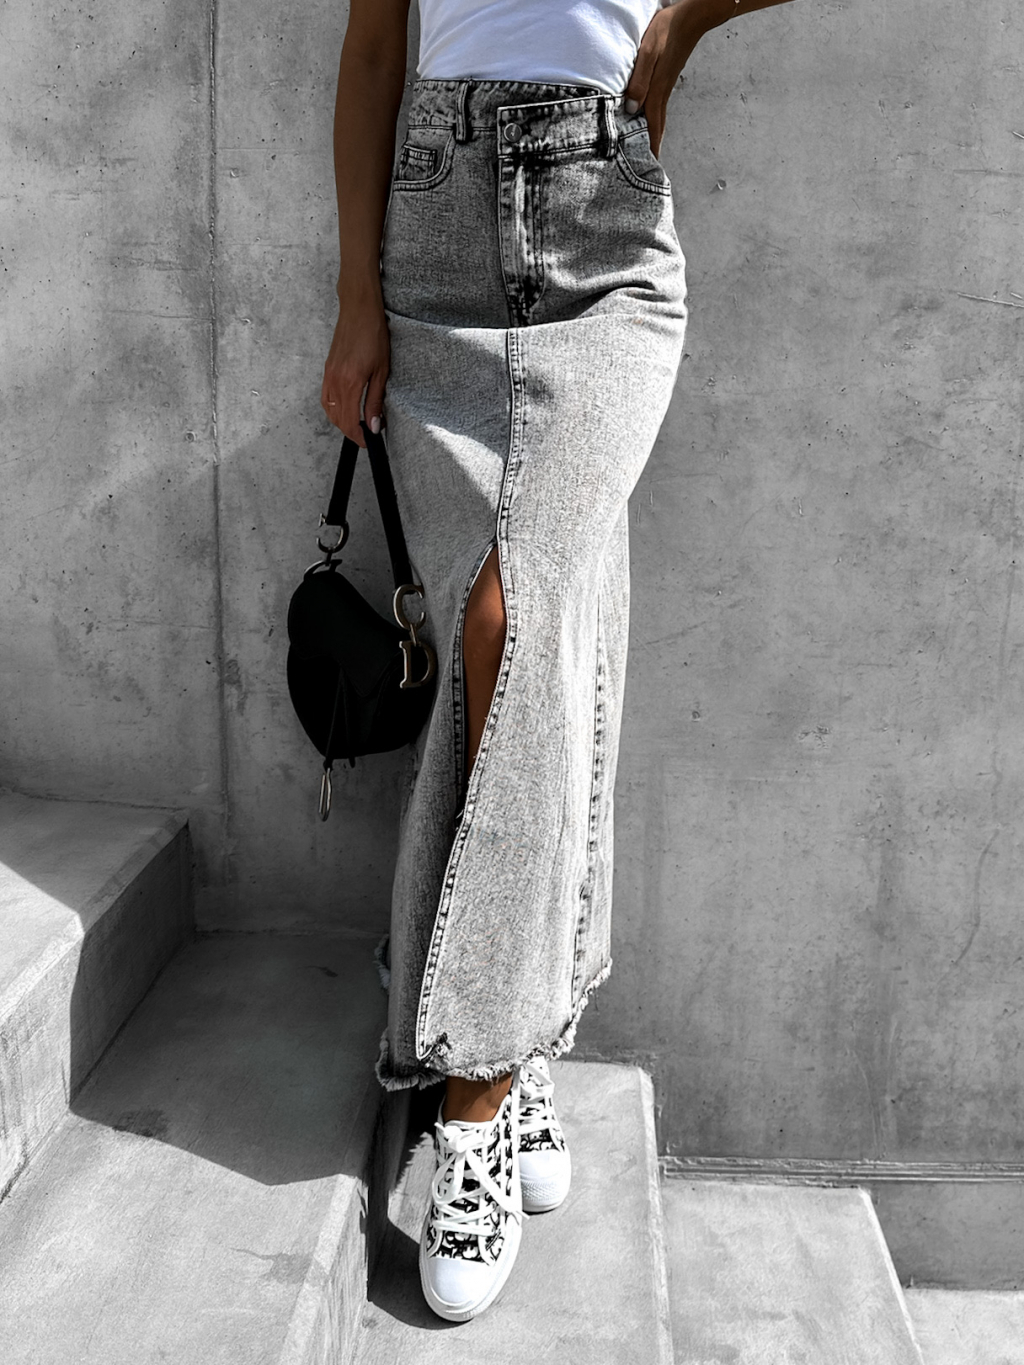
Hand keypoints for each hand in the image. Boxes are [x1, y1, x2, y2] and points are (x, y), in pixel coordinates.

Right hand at [321, 283, 389, 445]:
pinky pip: (325, 396)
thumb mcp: (382, 371)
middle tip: (365, 435)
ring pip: (329, 409)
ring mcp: (328, 374)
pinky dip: (333, 408)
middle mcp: (335, 381)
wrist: (359, 309)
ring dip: (340, 421)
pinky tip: (344, 408)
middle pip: (337, 418)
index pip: (349, 421)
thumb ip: (375, 400)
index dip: (358, 436)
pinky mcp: (327, 368)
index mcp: (350, 382)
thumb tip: (373, 425)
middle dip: (350, 431)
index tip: (367, 442)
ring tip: (356, 424)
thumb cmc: (374, 334)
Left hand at [624, 3, 704, 156]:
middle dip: (652, 147)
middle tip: (648, 167)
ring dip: (652, 134)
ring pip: (657, 116)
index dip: (650, 147)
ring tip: (647, 150)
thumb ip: (639, 80)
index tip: (650, 168)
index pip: (652, 125)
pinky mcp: (665, 78)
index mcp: (657, 90)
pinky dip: (653, 118)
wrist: (690, 17)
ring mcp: (665, 85)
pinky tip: (648, 120)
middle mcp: (662, 92)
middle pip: (656, 126)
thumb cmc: (667, 30)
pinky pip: (658, 105)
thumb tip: (632, 108)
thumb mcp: (648, 52)